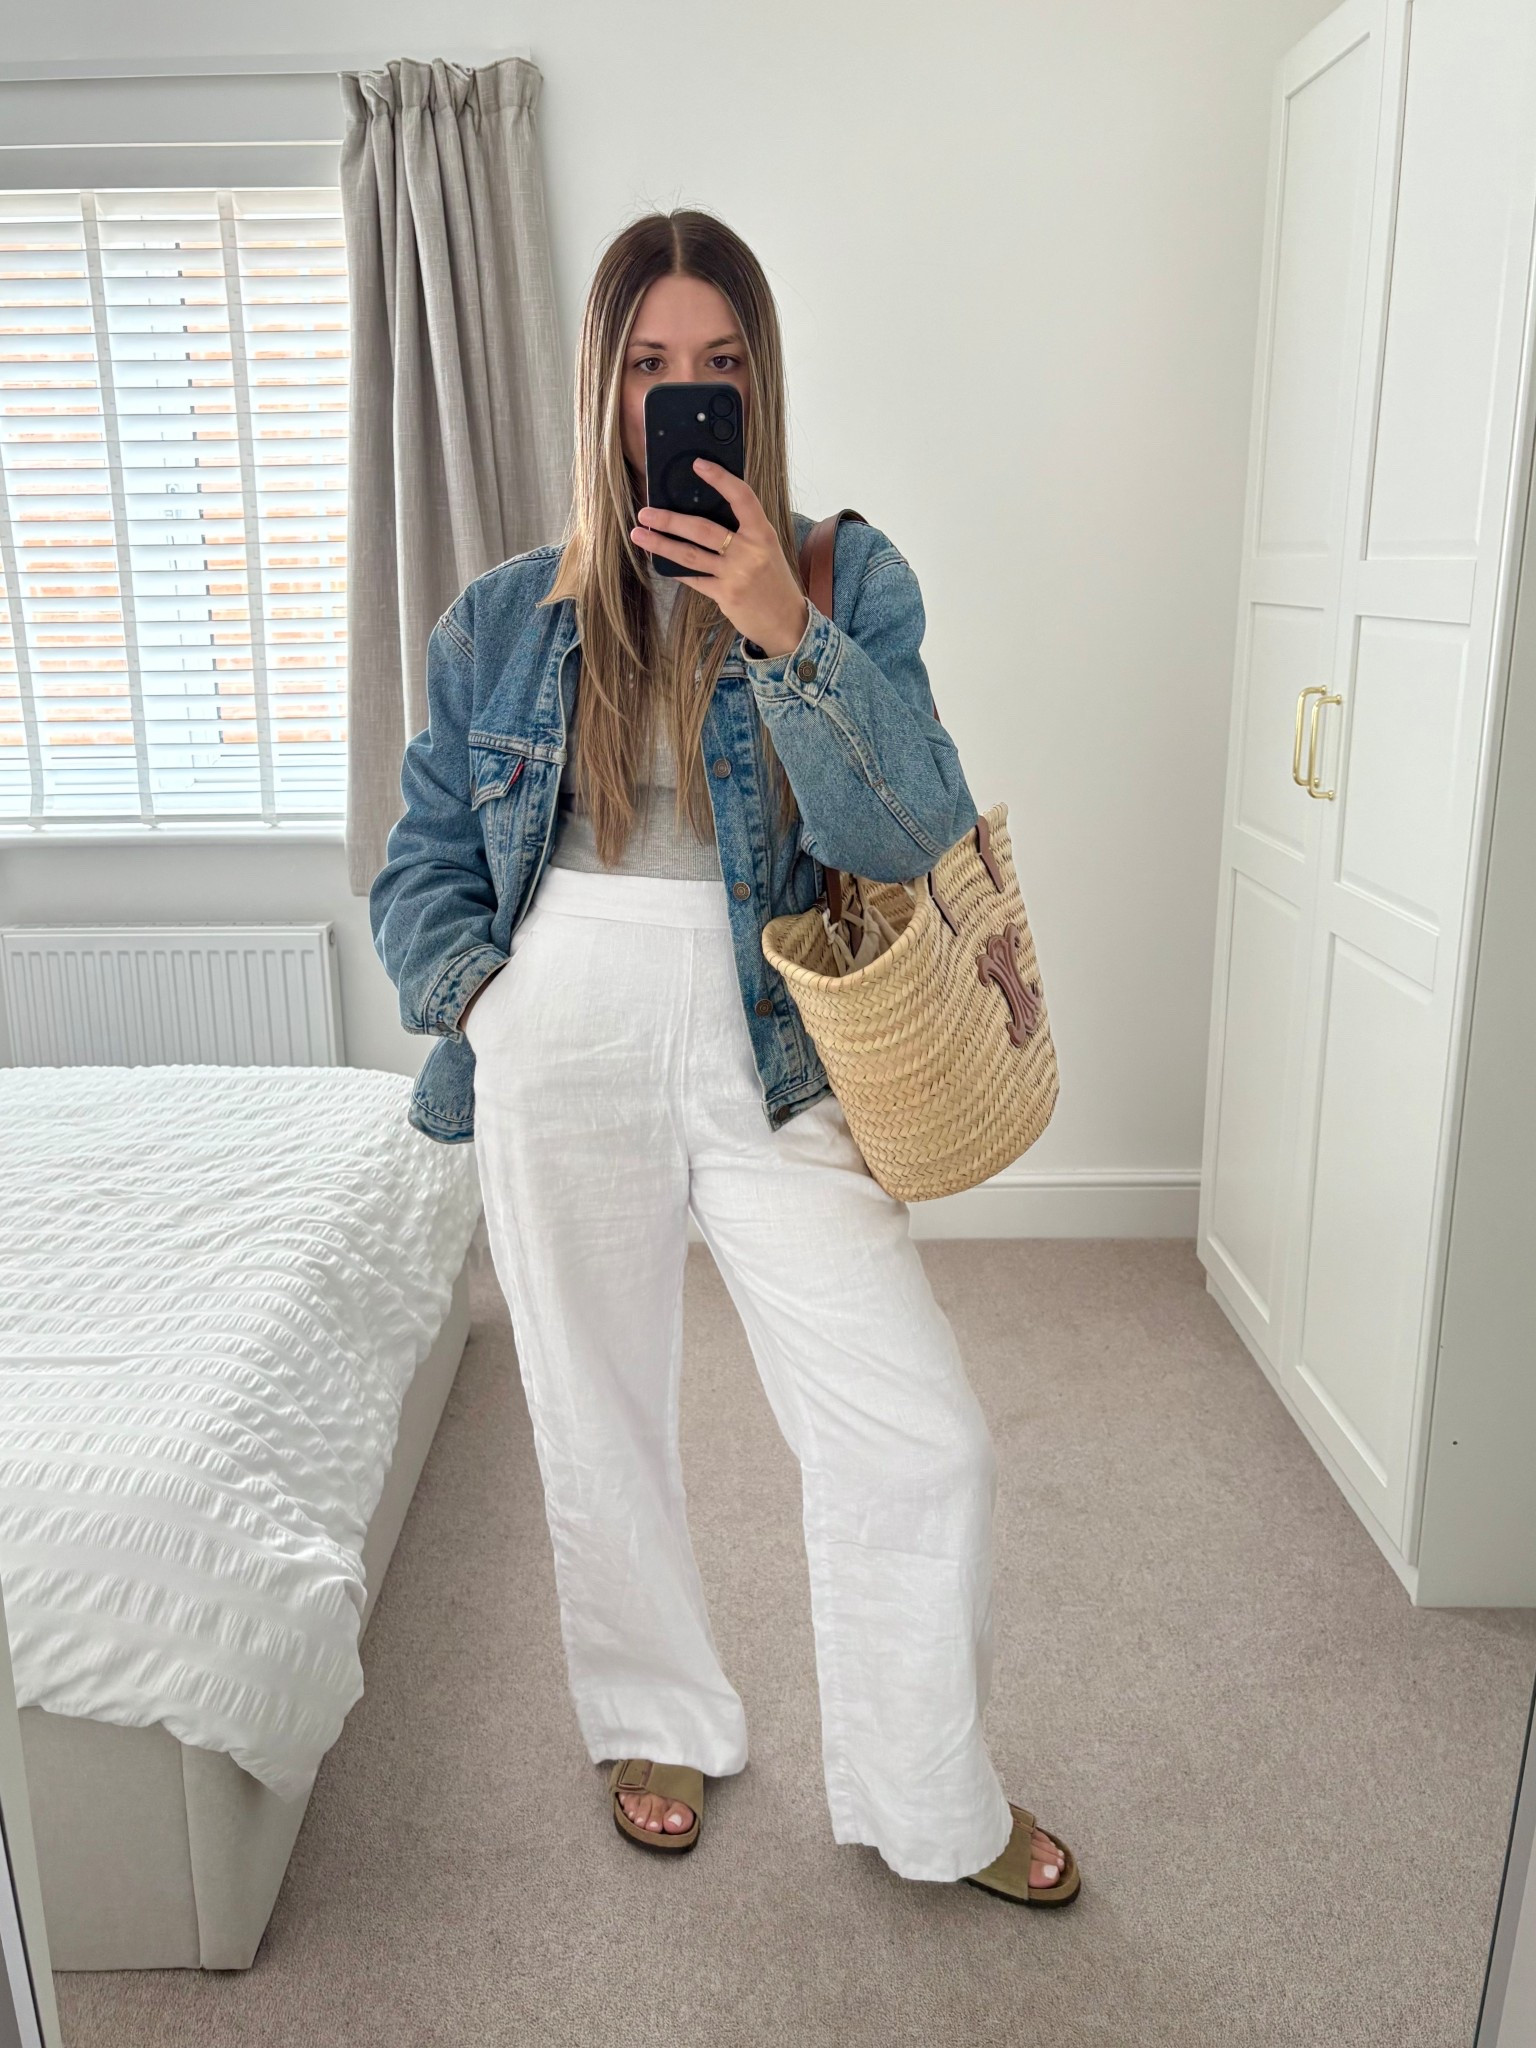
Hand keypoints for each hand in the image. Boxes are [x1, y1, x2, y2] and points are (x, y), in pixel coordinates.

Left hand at [630, 460, 809, 657]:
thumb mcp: (765, 548)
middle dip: (670, 520)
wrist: (785, 620)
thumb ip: (742, 530)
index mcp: (762, 533)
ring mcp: (737, 575)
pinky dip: (675, 569)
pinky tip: (659, 562)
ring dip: (661, 544)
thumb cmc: (772, 579)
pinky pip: (694, 578)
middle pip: (703, 529)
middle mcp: (750, 552)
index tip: (698, 464)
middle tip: (646, 512)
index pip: (742, 498)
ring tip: (639, 534)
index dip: (721, 479)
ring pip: (691, 555)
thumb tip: (703, 509)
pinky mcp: (726, 595)